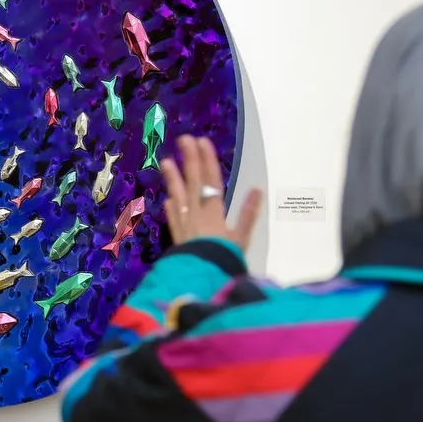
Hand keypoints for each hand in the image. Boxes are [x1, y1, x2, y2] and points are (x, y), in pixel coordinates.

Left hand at [160, 135, 261, 249]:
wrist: (201, 281)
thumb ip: (248, 214)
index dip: (206, 160)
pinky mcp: (177, 238)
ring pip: (178, 196)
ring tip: (165, 161)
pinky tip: (168, 199)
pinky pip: (173, 218)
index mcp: (214, 213)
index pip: (211, 181)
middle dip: (189, 160)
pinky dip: (171, 207)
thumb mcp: (242, 239)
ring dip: (173, 178)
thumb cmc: (224, 260)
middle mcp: (196, 214)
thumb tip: (257, 189)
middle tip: (183, 139)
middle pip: (193, 183)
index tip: (201, 141)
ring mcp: (184, 225)